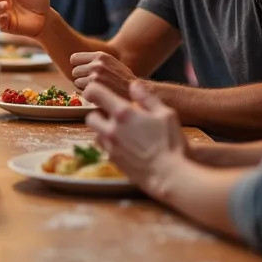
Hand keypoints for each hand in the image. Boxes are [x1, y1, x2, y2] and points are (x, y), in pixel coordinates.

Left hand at [72, 52, 137, 98]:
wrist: (135, 93)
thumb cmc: (122, 80)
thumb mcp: (111, 64)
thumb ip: (96, 61)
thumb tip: (73, 61)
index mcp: (101, 56)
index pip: (74, 58)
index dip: (78, 66)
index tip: (84, 72)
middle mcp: (97, 64)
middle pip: (74, 71)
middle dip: (81, 78)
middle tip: (94, 83)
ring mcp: (95, 76)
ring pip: (77, 82)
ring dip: (84, 87)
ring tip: (99, 89)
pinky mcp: (94, 89)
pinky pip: (82, 92)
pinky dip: (89, 96)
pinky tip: (100, 96)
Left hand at [84, 82, 185, 198]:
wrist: (169, 175)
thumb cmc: (170, 143)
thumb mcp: (166, 114)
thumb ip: (147, 98)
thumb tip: (134, 86)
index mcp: (123, 113)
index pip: (95, 93)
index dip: (92, 89)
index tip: (96, 92)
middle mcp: (111, 129)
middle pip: (90, 116)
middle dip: (98, 113)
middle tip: (113, 115)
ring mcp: (110, 146)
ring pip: (96, 133)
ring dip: (104, 129)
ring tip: (121, 131)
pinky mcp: (113, 161)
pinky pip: (104, 148)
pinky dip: (110, 144)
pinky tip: (126, 146)